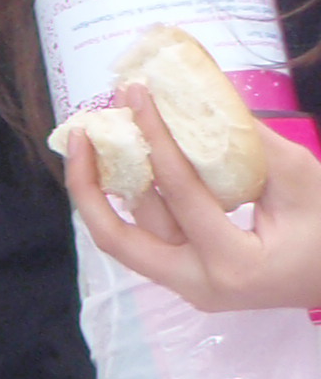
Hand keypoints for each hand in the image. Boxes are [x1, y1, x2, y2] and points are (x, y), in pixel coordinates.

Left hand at [66, 87, 320, 311]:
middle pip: (117, 239)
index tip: (135, 93)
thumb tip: (199, 94)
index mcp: (232, 263)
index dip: (154, 135)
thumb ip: (252, 141)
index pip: (179, 192)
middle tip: (80, 135)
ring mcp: (187, 286)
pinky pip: (143, 239)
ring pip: (125, 238)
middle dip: (88, 186)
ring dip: (101, 190)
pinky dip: (127, 204)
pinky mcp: (184, 277)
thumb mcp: (301, 179)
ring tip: (88, 142)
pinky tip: (114, 166)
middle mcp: (198, 283)